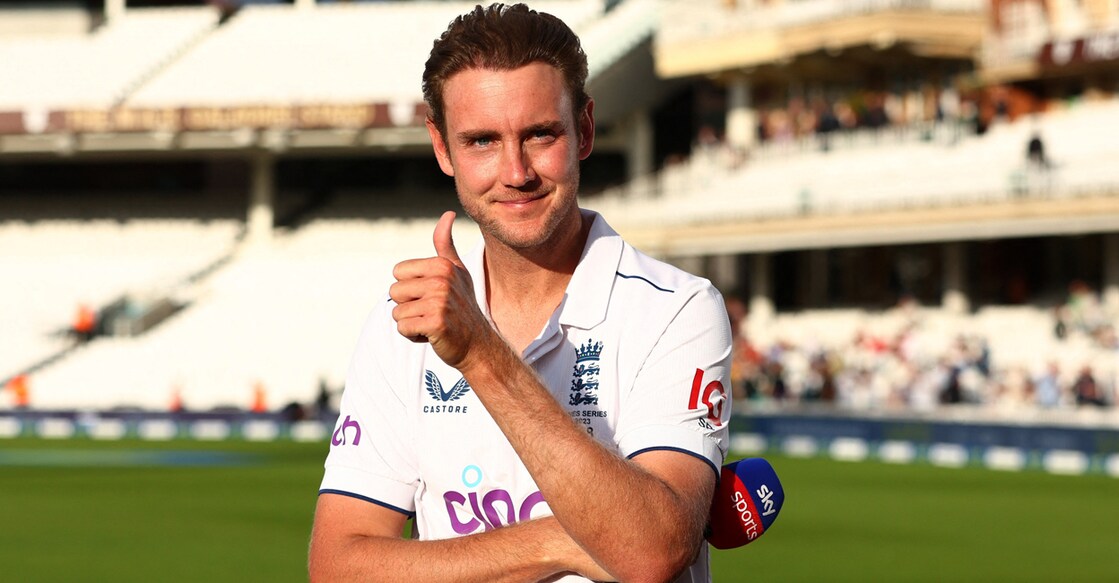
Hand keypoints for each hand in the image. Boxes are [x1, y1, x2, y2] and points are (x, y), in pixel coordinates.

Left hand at [390, 211, 492, 369]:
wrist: (478, 344)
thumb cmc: (462, 307)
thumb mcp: (457, 272)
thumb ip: (445, 244)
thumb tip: (447, 213)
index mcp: (442, 266)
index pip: (398, 273)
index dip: (410, 288)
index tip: (431, 296)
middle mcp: (441, 281)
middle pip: (394, 292)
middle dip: (408, 306)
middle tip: (431, 312)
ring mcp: (439, 302)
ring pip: (397, 312)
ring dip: (411, 323)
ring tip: (432, 323)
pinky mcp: (435, 323)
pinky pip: (403, 327)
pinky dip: (413, 336)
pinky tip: (432, 335)